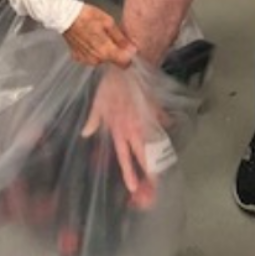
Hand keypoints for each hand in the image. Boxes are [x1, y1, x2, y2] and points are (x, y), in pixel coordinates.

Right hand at [64, 3, 136, 66]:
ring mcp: (86, 60)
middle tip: (110, 35)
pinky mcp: (78, 58)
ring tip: (98, 35)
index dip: (129, 55)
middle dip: (115, 50)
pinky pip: (92, 57)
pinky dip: (93, 50)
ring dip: (104, 50)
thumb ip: (121, 38)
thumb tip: (132, 49)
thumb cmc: (87, 17)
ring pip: (102, 59)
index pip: (125, 63)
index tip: (129, 48)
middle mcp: (96, 60)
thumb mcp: (108, 23)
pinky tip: (90, 39)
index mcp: (105, 51)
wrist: (65, 17)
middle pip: (113, 60)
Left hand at [78, 63, 160, 205]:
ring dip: (160, 154)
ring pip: (155, 143)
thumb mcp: (97, 105)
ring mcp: (147, 121)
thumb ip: (93, 121)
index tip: (134, 188)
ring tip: (165, 165)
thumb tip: (86, 134)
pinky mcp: (155, 110)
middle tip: (156, 186)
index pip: (125, 157)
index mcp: (120, 131)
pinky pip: (162, 120)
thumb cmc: (109, 87)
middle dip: (150, 171)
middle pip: (144, 155)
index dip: (129, 173)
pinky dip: (165, 123)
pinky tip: (168, 124)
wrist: (125, 67)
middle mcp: (134, 129)